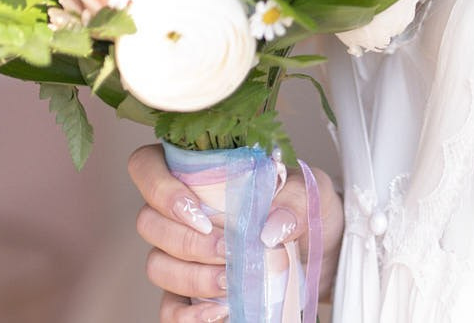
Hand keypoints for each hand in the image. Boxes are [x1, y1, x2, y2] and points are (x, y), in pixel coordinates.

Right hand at [128, 142, 344, 322]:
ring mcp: (182, 253)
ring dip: (191, 276)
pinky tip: (219, 311)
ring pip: (157, 265)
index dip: (159, 188)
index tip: (198, 212)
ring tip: (231, 281)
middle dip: (188, 242)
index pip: (147, 166)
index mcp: (201, 172)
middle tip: (228, 250)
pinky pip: (169, 308)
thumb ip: (293, 201)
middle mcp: (182, 211)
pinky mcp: (191, 292)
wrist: (326, 250)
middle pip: (149, 222)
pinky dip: (188, 314)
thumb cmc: (308, 209)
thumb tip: (268, 229)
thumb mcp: (311, 193)